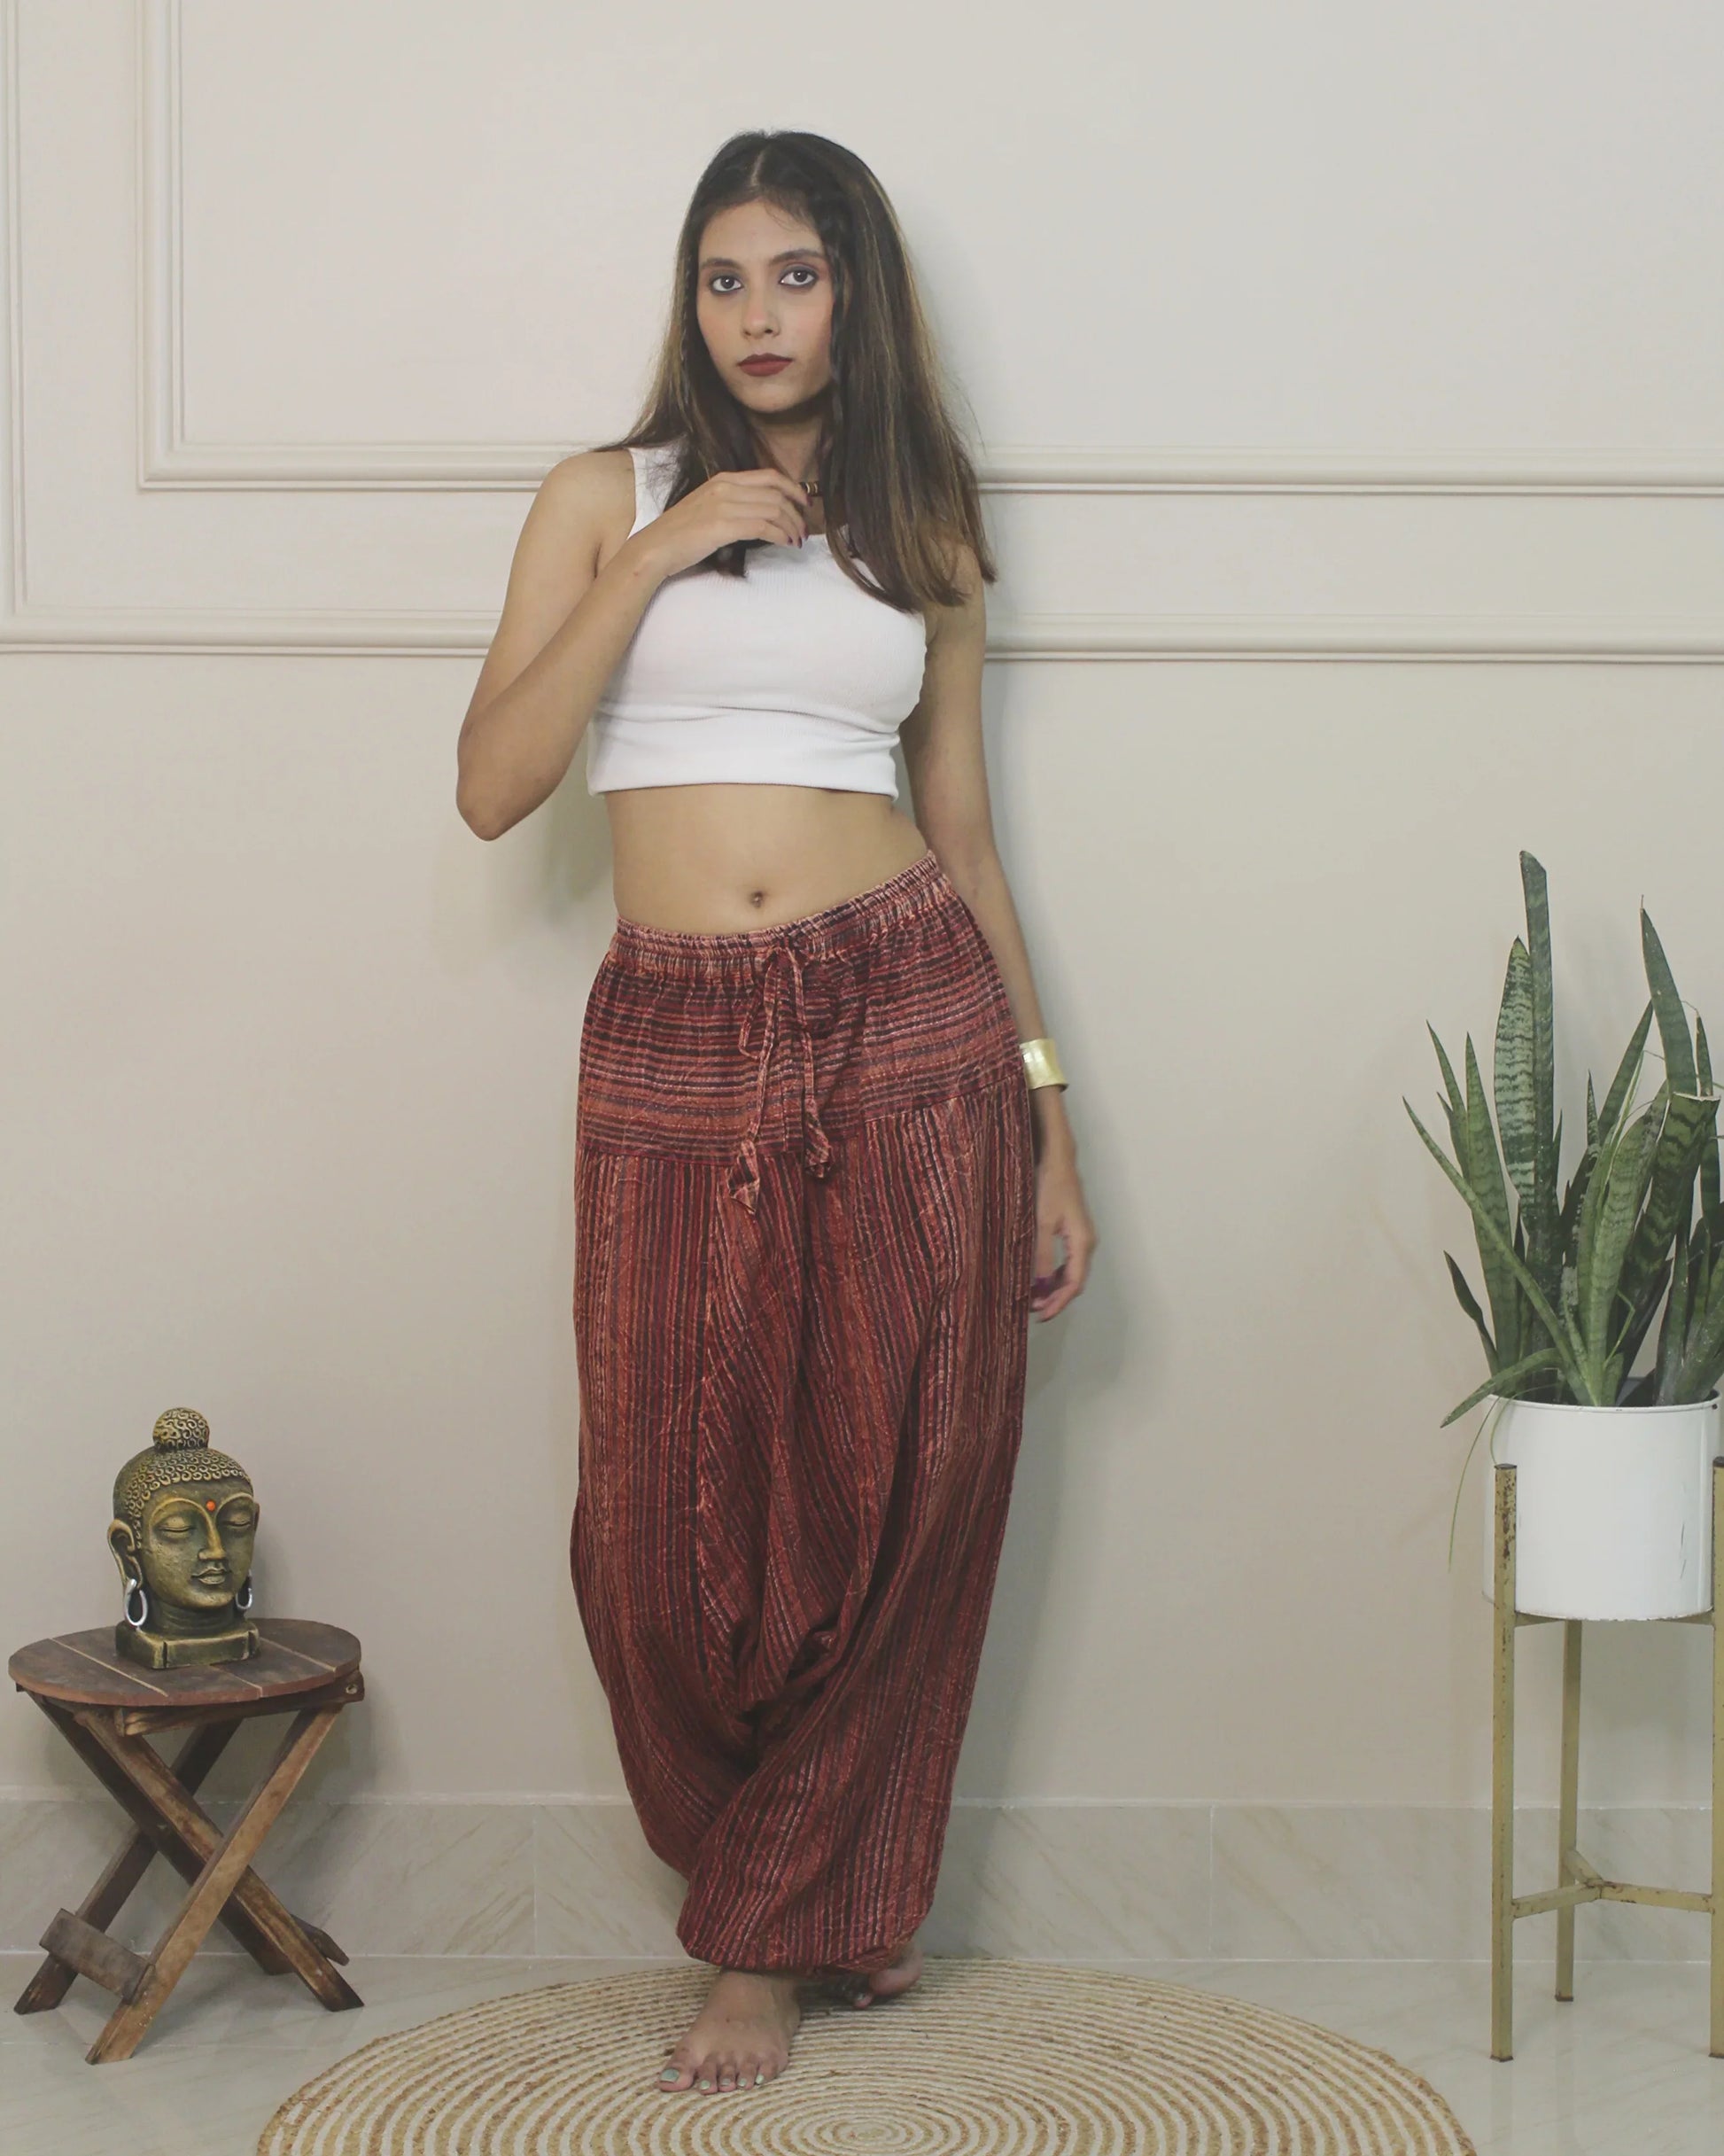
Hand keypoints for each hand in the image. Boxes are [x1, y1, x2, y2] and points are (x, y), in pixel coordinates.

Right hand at [635, 466, 809, 578]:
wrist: (655, 548)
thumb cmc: (680, 534)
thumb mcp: (707, 508)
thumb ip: (731, 504)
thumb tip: (759, 514)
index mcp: (722, 480)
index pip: (769, 477)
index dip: (793, 488)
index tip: (805, 503)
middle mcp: (725, 487)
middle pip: (776, 494)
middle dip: (797, 513)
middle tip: (804, 531)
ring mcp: (724, 505)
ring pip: (773, 510)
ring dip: (791, 527)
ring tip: (797, 541)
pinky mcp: (723, 526)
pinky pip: (763, 526)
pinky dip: (781, 535)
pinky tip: (786, 544)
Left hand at [1029, 1135, 1095, 1321]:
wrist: (1059, 1162)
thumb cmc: (1051, 1186)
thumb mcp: (1042, 1222)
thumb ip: (1041, 1254)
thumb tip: (1039, 1285)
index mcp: (1082, 1243)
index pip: (1074, 1284)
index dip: (1058, 1302)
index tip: (1042, 1314)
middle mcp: (1087, 1244)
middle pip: (1075, 1282)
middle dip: (1056, 1299)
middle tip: (1034, 1311)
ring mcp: (1082, 1239)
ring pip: (1071, 1273)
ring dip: (1054, 1288)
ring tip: (1034, 1298)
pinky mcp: (1075, 1233)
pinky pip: (1068, 1262)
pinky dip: (1055, 1274)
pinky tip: (1040, 1278)